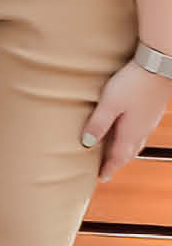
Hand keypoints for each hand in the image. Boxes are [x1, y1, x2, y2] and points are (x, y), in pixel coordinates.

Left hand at [83, 59, 171, 183]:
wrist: (158, 67)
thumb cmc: (131, 84)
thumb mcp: (109, 104)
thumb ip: (98, 123)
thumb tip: (87, 143)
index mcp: (131, 132)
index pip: (118, 156)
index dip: (108, 168)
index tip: (100, 178)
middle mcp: (143, 130)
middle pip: (129, 152)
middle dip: (117, 162)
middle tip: (106, 169)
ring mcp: (149, 121)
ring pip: (137, 143)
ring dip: (125, 151)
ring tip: (115, 154)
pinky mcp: (152, 111)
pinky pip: (141, 132)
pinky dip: (132, 139)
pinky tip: (129, 132)